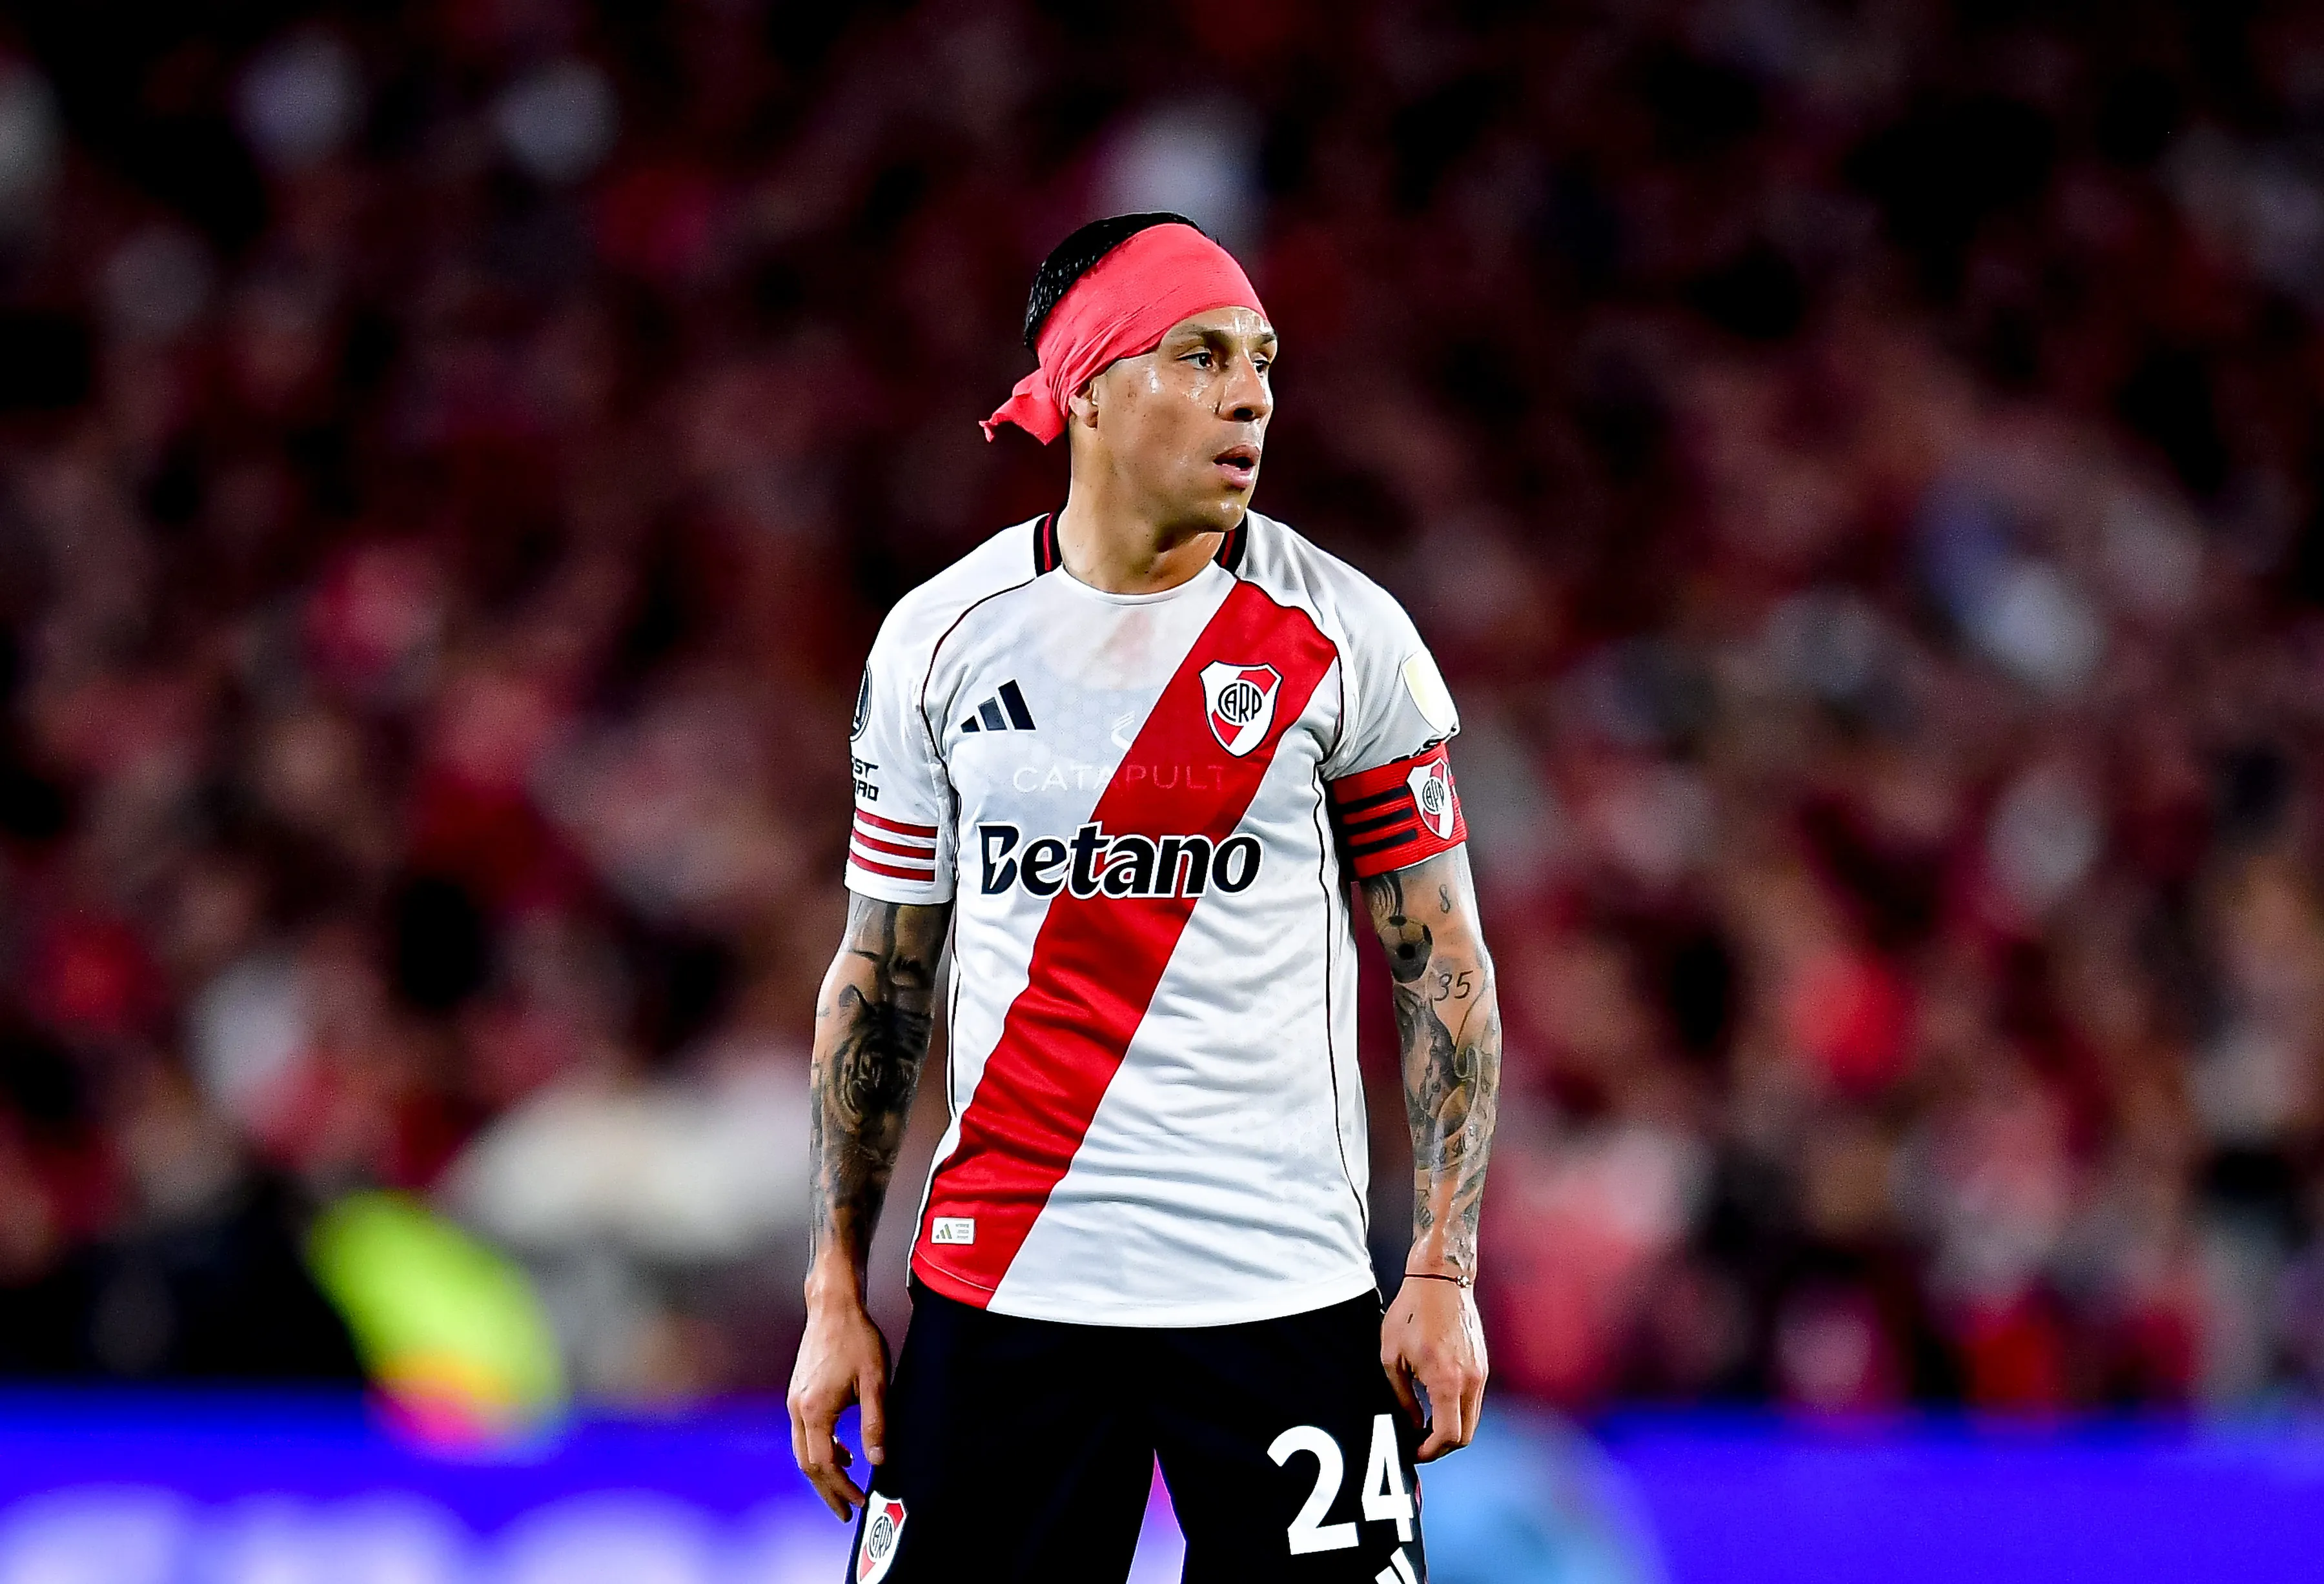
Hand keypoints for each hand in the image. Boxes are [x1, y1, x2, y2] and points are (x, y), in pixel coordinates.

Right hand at [787, 1281, 891, 1519]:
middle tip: (848, 1511)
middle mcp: (798, 1409)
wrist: (833, 1306)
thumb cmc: (857, 1339)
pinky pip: (804, 1433)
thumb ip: (875, 1424)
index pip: (825, 1464)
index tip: (861, 1502)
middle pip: (808, 1464)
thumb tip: (878, 1461)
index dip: (842, 1487)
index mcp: (815, 1410)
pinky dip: (820, 1449)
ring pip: (802, 1451)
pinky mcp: (797, 1393)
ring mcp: (794, 1401)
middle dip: (828, 1490)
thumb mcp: (875, 1382)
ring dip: (823, 1472)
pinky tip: (843, 1450)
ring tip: (846, 1486)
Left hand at [1380, 1274, 1487, 1461]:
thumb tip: (1411, 1426)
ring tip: (1423, 1426)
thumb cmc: (1410, 1313)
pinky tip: (1436, 1404)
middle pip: (1465, 1436)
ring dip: (1450, 1430)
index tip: (1412, 1451)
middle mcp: (1471, 1381)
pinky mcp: (1482, 1365)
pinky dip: (1457, 1412)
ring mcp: (1481, 1373)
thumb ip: (1403, 1398)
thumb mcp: (1392, 1357)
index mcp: (1447, 1381)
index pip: (1448, 1436)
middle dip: (1440, 1447)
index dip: (1429, 1451)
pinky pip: (1473, 1401)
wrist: (1440, 1279)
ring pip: (1471, 1420)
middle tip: (1417, 1443)